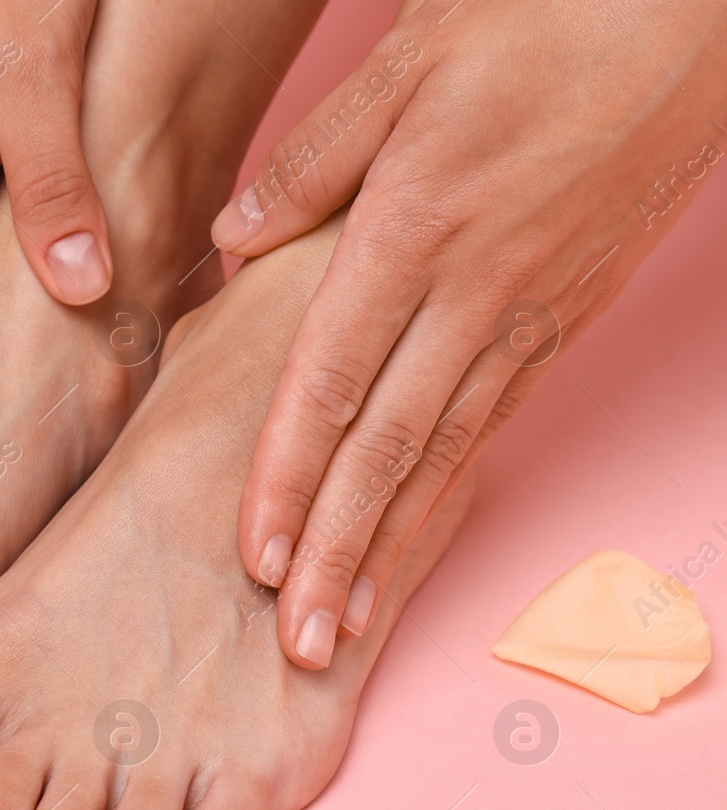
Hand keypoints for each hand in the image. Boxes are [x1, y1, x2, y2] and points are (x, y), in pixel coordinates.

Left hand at [214, 0, 726, 667]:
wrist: (695, 10)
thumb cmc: (545, 17)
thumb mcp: (409, 60)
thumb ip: (312, 161)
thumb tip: (231, 237)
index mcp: (416, 234)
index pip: (333, 385)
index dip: (290, 480)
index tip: (257, 559)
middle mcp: (476, 295)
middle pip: (392, 450)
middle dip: (341, 556)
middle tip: (299, 644)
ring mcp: (533, 313)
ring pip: (449, 456)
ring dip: (395, 547)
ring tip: (349, 624)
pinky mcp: (570, 314)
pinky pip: (495, 424)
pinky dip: (451, 493)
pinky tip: (417, 538)